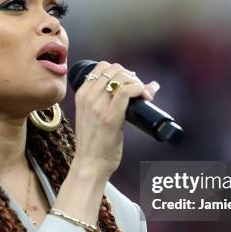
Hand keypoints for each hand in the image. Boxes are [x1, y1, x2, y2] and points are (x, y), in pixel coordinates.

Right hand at [72, 61, 159, 177]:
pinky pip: (126, 91)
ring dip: (137, 83)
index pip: (102, 67)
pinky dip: (139, 89)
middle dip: (131, 76)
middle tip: (139, 92)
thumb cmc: (96, 142)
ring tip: (143, 96)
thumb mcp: (95, 116)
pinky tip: (144, 97)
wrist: (90, 164)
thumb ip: (112, 100)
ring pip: (121, 77)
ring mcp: (97, 107)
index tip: (130, 85)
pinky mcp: (110, 117)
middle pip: (114, 69)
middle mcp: (87, 97)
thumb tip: (149, 85)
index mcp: (81, 94)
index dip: (121, 72)